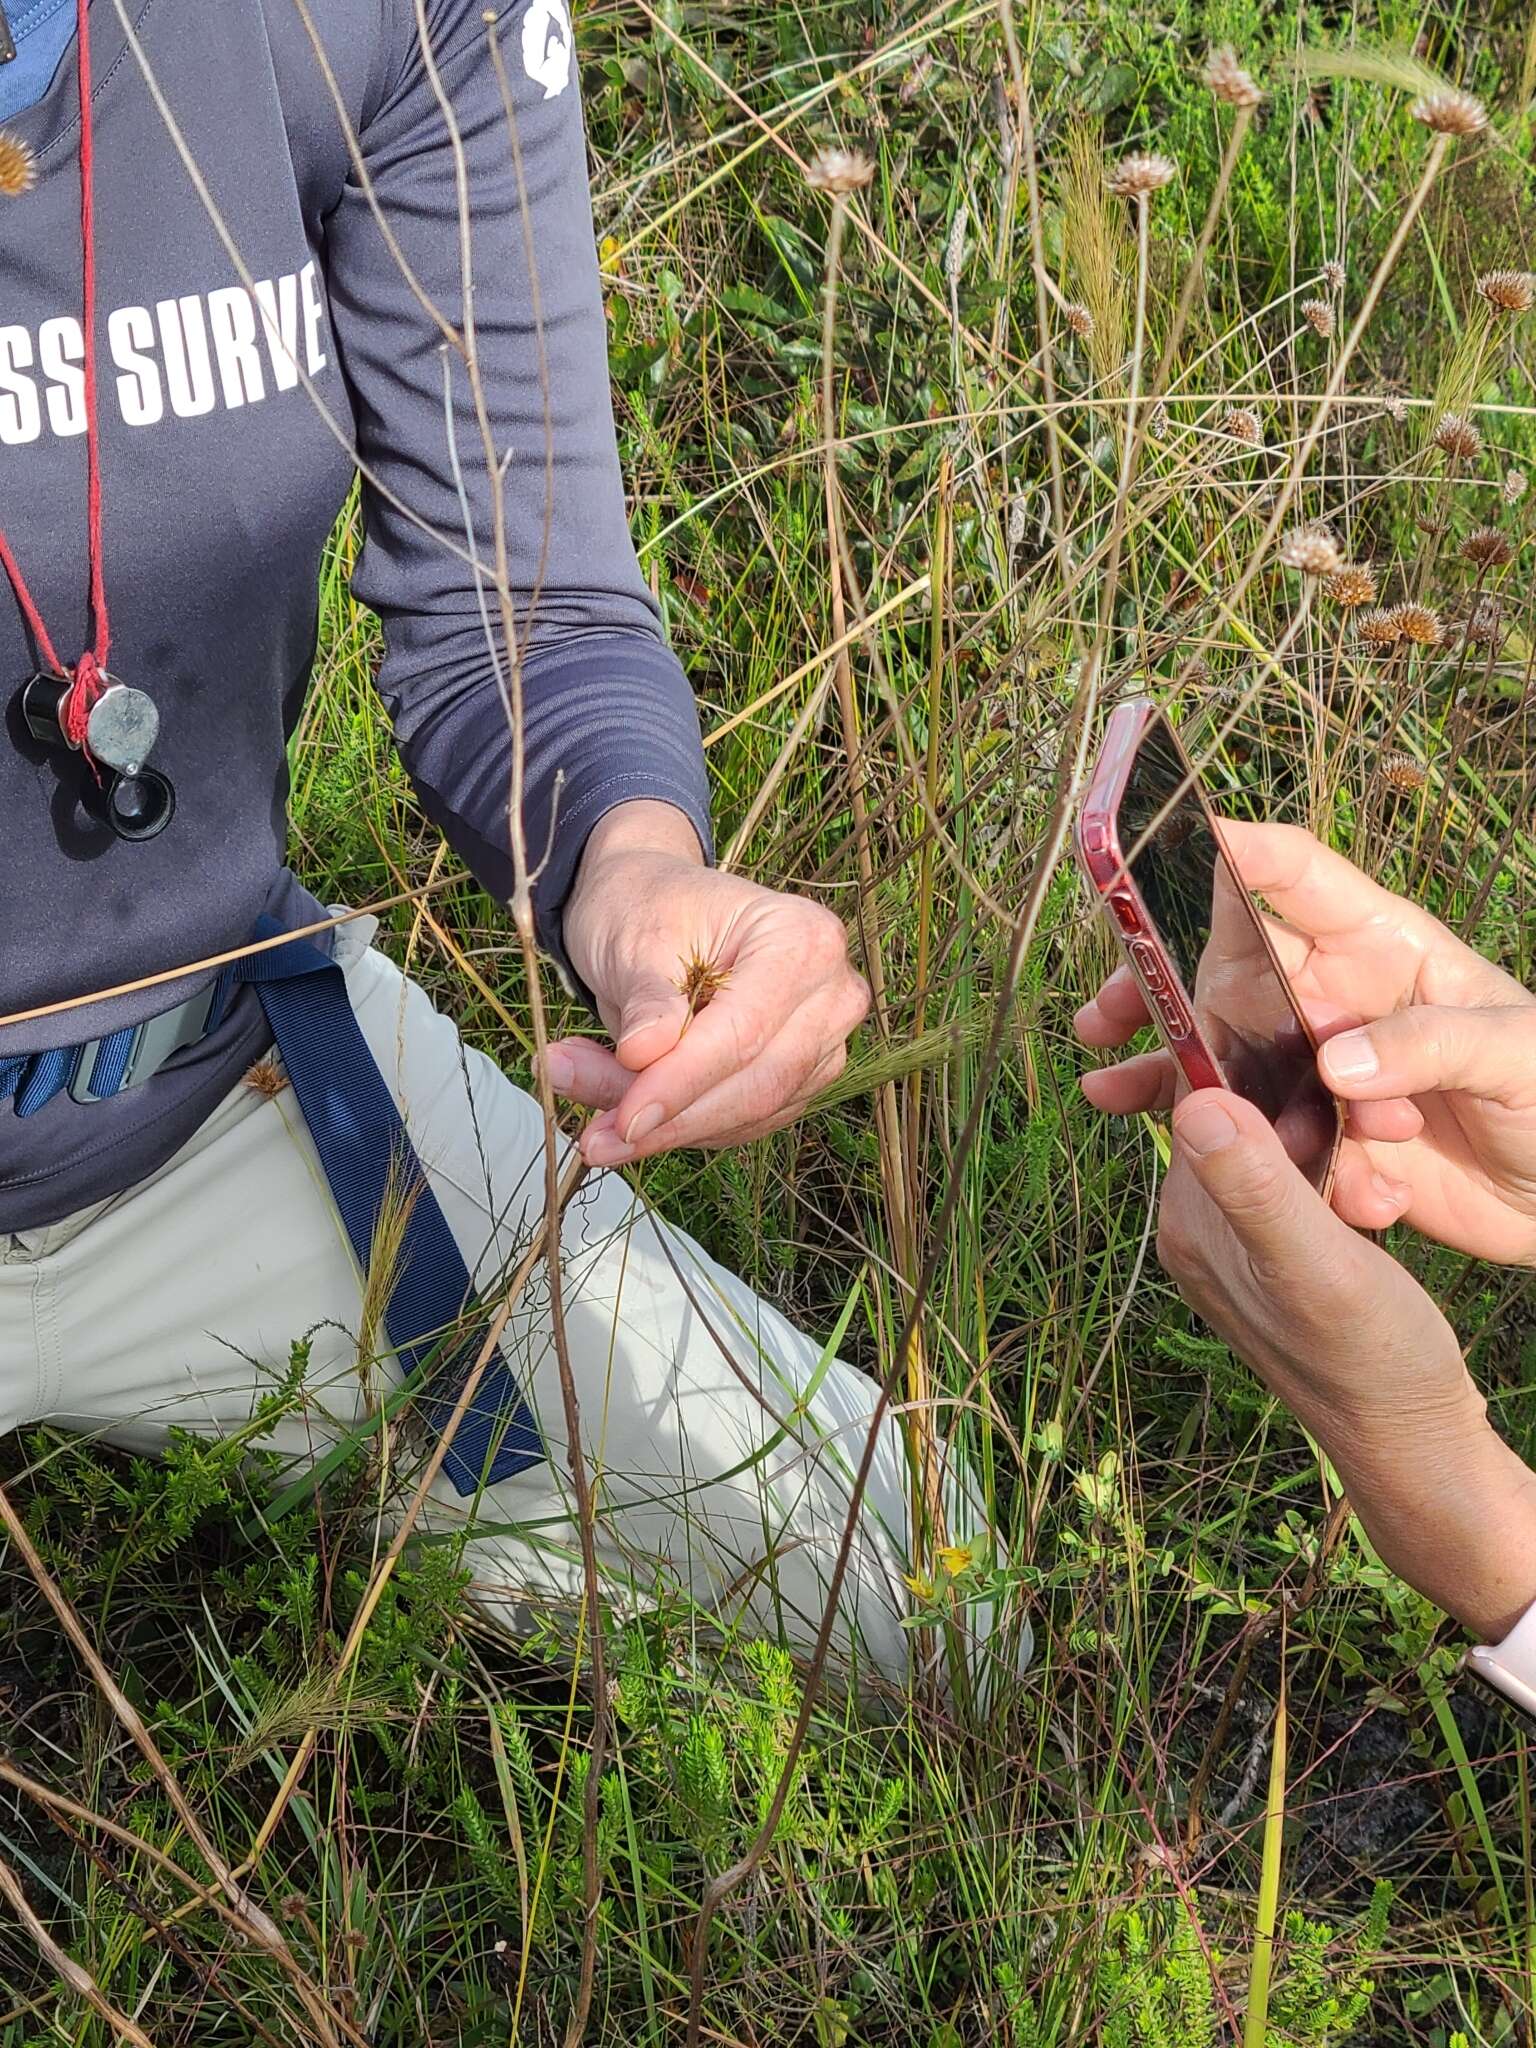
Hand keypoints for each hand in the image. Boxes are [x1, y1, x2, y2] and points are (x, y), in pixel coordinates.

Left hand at [541, 801, 869, 1165]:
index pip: (745, 1032)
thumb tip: (643, 1056)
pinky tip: (624, 1105)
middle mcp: (829, 993)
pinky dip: (680, 1126)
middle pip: (758, 1084)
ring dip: (667, 1125)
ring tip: (588, 1098)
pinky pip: (742, 1122)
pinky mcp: (800, 1078)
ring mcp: (823, 1040)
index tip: (623, 1119)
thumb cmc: (648, 907)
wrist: (653, 906)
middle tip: (592, 1136)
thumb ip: (646, 1001)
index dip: (681, 1083)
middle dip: (671, 1118)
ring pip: (750, 1113)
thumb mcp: (634, 940)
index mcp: (802, 938)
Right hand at [1076, 822, 1535, 1263]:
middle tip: (1106, 1010)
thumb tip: (1335, 1064)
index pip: (1299, 877)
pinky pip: (1267, 1144)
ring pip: (1228, 1060)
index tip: (1178, 842)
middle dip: (1160, 984)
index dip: (1240, 851)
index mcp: (1384, 947)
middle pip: (1230, 972)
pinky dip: (1244, 1164)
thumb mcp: (1515, 1052)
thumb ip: (1428, 1046)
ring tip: (1110, 1091)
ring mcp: (1324, 1072)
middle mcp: (1339, 1001)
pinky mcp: (1324, 1140)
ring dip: (1170, 1074)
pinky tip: (1245, 1189)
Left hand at [1159, 1089, 1535, 1640]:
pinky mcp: (1279, 1256)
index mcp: (1190, 1227)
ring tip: (1375, 1127)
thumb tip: (1191, 1104)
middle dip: (1292, 1091)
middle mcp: (1199, 1232)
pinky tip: (1372, 1165)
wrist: (1417, 1442)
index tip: (1303, 1025)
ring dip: (1320, 1123)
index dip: (1247, 1058)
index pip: (1197, 1108)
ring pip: (1269, 1144)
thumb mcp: (1319, 1266)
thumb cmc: (1375, 1361)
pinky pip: (1294, 1178)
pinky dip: (1331, 1160)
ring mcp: (1238, 1245)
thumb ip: (1256, 1189)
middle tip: (1360, 1091)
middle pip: (1231, 1120)